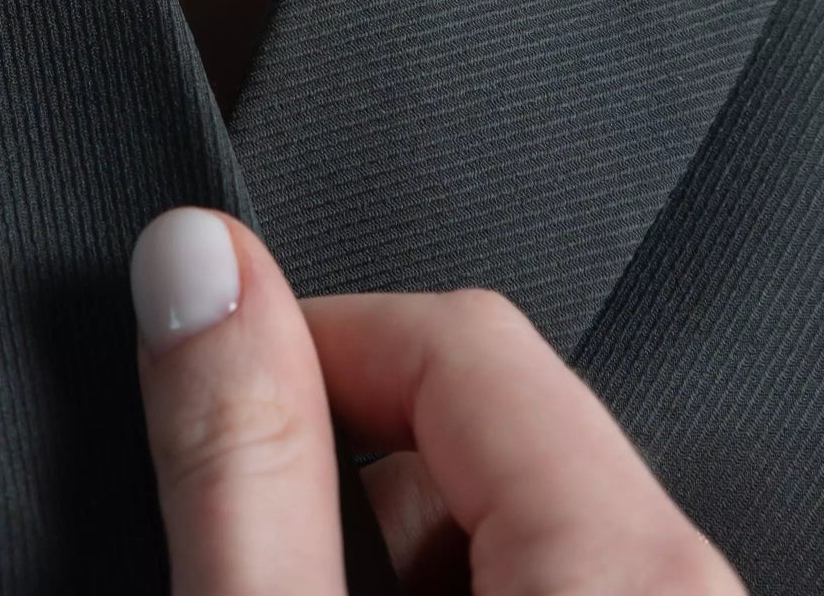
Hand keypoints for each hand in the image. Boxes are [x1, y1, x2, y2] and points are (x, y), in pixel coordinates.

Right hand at [129, 208, 745, 594]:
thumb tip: (193, 261)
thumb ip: (243, 457)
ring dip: (399, 560)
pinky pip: (564, 595)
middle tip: (251, 555)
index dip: (304, 342)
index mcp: (630, 569)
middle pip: (492, 432)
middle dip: (349, 468)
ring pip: (524, 531)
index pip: (455, 332)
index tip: (210, 392)